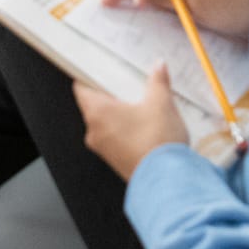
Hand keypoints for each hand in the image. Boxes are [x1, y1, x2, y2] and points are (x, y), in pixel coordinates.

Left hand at [75, 66, 190, 180]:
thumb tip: (158, 66)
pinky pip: (115, 139)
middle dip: (111, 95)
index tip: (99, 69)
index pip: (81, 88)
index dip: (89, 76)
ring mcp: (104, 150)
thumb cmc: (157, 142)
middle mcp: (94, 132)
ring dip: (120, 115)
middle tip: (128, 84)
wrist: (168, 182)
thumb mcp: (161, 103)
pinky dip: (126, 131)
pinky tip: (145, 127)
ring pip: (106, 124)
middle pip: (95, 105)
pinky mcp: (116, 162)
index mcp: (97, 112)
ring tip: (142, 105)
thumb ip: (157, 81)